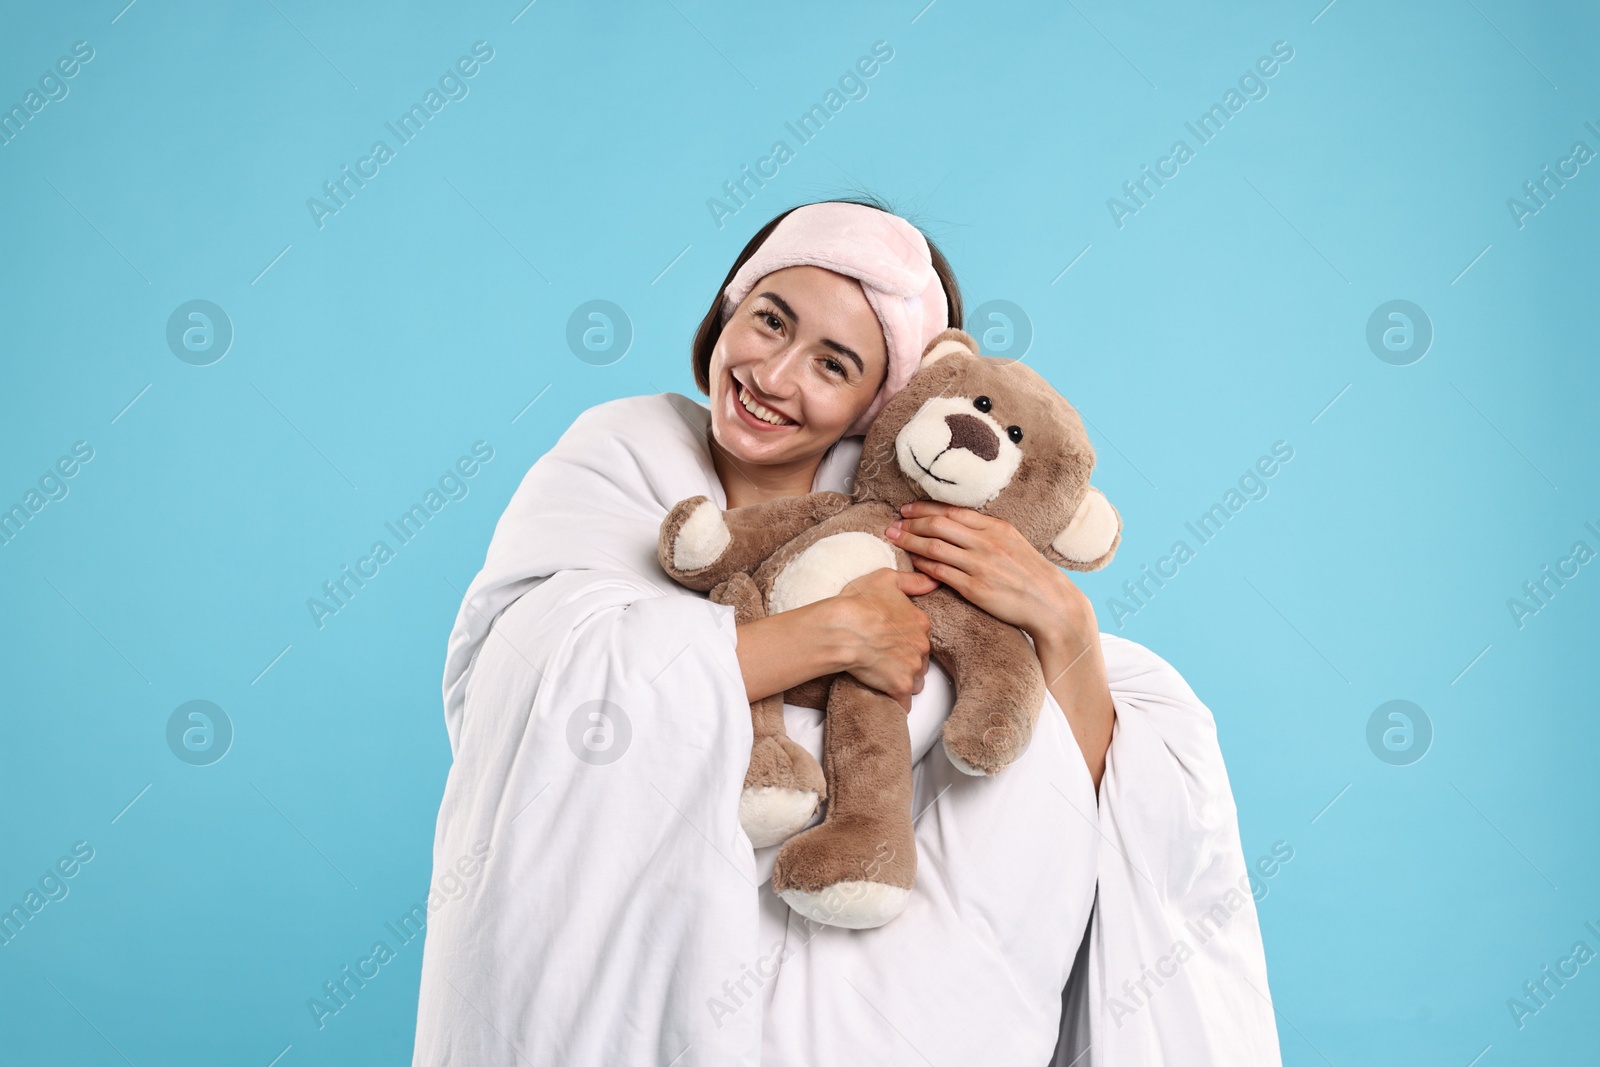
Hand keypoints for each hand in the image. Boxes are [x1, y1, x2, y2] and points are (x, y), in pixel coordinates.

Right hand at [822, 567, 936, 711]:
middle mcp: (922, 645)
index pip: (921, 637)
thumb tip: (933, 582)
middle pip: (920, 660)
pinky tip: (882, 692)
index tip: (890, 641)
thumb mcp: (885, 579)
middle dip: (905, 661)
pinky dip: (895, 699)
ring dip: (902, 679)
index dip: (905, 641)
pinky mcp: (900, 686)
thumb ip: (912, 581)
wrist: (841, 629)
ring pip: (915, 680)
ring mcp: (913, 667)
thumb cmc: (858, 604)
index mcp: (921, 622)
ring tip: (882, 673)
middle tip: (883, 657)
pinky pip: (904, 701)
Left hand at [886, 500, 1083, 644]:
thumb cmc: (1030, 573)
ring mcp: (980, 565)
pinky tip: (913, 562)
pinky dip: (923, 565)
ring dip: (910, 542)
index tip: (907, 509)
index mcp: (996, 527)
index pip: (952, 511)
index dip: (925, 508)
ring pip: (935, 547)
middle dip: (911, 523)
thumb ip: (986, 531)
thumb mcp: (1012, 542)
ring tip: (895, 539)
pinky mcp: (975, 588)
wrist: (1050, 603)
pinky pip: (941, 572)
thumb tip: (957, 523)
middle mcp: (986, 542)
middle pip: (938, 525)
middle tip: (893, 524)